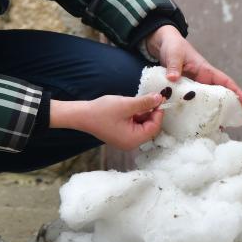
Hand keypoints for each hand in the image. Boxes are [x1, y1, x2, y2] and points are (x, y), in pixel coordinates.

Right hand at [50, 94, 165, 150]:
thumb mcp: (126, 105)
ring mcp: (126, 140)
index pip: (154, 127)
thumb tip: (160, 98)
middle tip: (151, 97)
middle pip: (150, 127)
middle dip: (151, 112)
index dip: (158, 113)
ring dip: (143, 112)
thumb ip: (145, 102)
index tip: (159, 98)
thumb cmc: (102, 111)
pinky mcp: (121, 135)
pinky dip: (136, 115)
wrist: (82, 115)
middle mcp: (131, 143)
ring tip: (137, 101)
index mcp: (133, 140)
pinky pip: (134, 126)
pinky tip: (131, 106)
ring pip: (142, 125)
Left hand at [145, 25, 241, 117]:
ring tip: (223, 127)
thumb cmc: (173, 46)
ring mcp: (194, 86)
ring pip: (208, 101)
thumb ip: (174, 65)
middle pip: (221, 95)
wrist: (163, 43)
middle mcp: (203, 80)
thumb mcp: (174, 54)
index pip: (225, 82)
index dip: (237, 93)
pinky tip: (199, 123)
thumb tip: (173, 78)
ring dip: (216, 112)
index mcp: (205, 71)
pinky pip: (194, 103)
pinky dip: (198, 112)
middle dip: (233, 106)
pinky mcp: (185, 91)